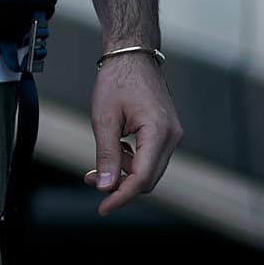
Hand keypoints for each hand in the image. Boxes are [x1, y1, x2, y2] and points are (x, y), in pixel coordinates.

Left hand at [85, 53, 181, 218]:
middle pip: (148, 179)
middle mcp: (172, 136)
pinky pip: (149, 158)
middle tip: (91, 180)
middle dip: (120, 185)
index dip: (121, 196)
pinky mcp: (166, 132)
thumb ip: (107, 155)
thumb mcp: (104, 119)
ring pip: (148, 170)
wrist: (132, 55)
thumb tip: (106, 187)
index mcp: (159, 132)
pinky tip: (113, 151)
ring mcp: (172, 134)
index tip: (103, 208)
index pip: (142, 178)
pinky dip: (130, 162)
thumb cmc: (118, 79)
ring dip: (123, 173)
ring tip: (97, 165)